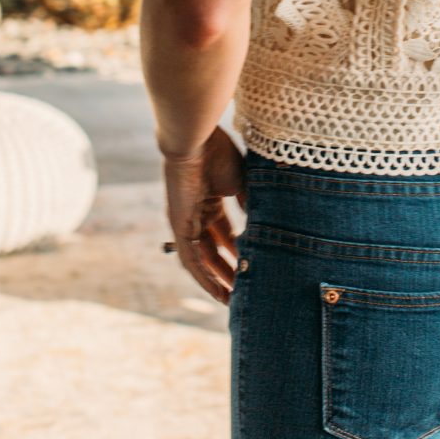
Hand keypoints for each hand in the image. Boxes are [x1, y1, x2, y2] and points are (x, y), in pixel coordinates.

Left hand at [162, 127, 246, 305]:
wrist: (196, 139)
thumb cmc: (218, 153)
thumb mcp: (241, 183)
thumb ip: (249, 204)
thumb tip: (260, 224)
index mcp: (210, 201)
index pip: (224, 234)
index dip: (237, 251)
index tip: (252, 265)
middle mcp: (196, 213)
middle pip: (213, 250)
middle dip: (228, 270)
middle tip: (244, 290)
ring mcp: (185, 221)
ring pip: (201, 259)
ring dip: (216, 279)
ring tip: (231, 299)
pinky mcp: (179, 226)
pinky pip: (190, 258)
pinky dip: (203, 277)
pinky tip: (216, 291)